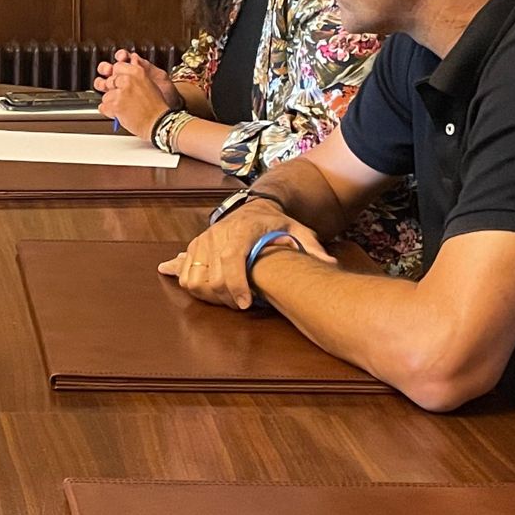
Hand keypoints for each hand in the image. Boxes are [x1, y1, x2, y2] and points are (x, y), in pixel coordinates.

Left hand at [96, 53, 181, 139]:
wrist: (159, 123)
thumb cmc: (156, 107)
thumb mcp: (149, 84)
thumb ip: (136, 76)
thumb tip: (128, 68)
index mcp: (137, 72)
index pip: (117, 66)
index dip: (117, 76)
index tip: (120, 82)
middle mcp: (127, 80)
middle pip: (109, 81)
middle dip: (113, 90)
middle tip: (123, 98)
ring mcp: (120, 93)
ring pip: (105, 96)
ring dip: (111, 103)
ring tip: (125, 108)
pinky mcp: (115, 105)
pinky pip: (103, 107)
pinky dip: (109, 112)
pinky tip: (120, 113)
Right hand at [157, 203, 332, 310]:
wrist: (255, 207)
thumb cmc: (276, 223)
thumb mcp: (297, 229)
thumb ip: (312, 247)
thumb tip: (329, 263)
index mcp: (244, 228)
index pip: (232, 258)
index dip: (236, 283)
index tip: (246, 303)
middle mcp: (219, 232)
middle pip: (213, 274)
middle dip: (226, 297)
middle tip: (241, 306)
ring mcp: (204, 239)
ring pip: (194, 276)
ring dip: (208, 295)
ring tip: (227, 300)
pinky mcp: (195, 245)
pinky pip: (185, 273)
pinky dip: (193, 286)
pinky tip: (207, 292)